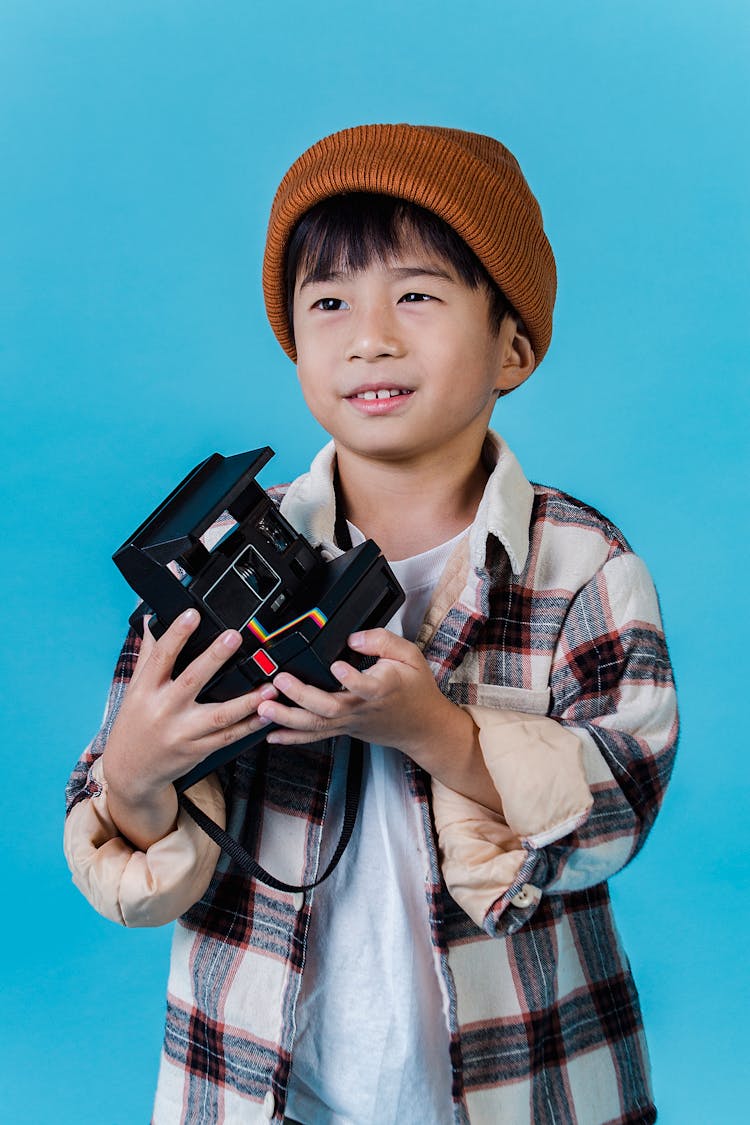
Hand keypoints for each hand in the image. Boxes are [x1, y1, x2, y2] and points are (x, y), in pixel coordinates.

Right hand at [102, 608, 277, 846]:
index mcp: (145, 691)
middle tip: (234, 637)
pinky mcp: (197, 750)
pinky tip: (267, 713)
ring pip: (219, 716)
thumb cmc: (134, 725)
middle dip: (214, 658)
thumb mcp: (135, 690)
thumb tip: (153, 621)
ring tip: (269, 686)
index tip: (193, 614)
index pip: (161, 658)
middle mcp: (163, 711)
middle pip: (192, 681)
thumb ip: (147, 656)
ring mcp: (182, 733)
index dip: (176, 635)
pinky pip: (228, 737)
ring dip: (247, 701)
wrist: (130, 772)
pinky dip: (249, 726)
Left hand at [258, 628, 462, 767]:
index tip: (337, 665)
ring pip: (316, 725)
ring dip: (288, 717)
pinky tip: (271, 734)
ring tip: (264, 707)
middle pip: (329, 708)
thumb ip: (382, 641)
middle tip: (280, 682)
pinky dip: (291, 737)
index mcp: (380, 688)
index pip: (364, 686)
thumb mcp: (410, 655)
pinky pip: (314, 736)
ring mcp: (350, 722)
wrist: (422, 727)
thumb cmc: (416, 690)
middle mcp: (361, 709)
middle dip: (301, 696)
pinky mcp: (343, 729)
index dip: (350, 677)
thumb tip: (353, 637)